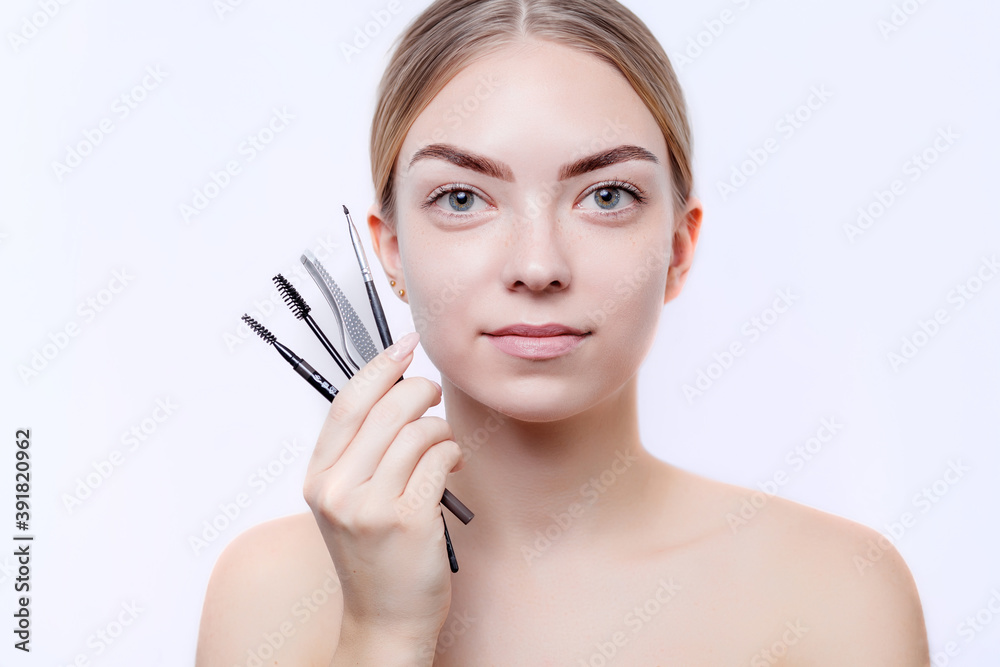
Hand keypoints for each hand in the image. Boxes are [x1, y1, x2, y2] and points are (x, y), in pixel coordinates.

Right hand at [303, 331, 463, 648]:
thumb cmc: (375, 555)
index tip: (406, 346)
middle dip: (420, 391)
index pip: (347, 403)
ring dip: (439, 430)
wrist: (385, 620)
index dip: (381, 367)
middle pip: (386, 408)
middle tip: (433, 396)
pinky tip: (450, 466)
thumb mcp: (348, 501)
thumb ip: (360, 451)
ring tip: (442, 447)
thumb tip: (394, 387)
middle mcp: (336, 489)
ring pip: (417, 430)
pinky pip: (438, 457)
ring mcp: (370, 506)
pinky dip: (450, 453)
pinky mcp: (407, 519)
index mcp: (318, 478)